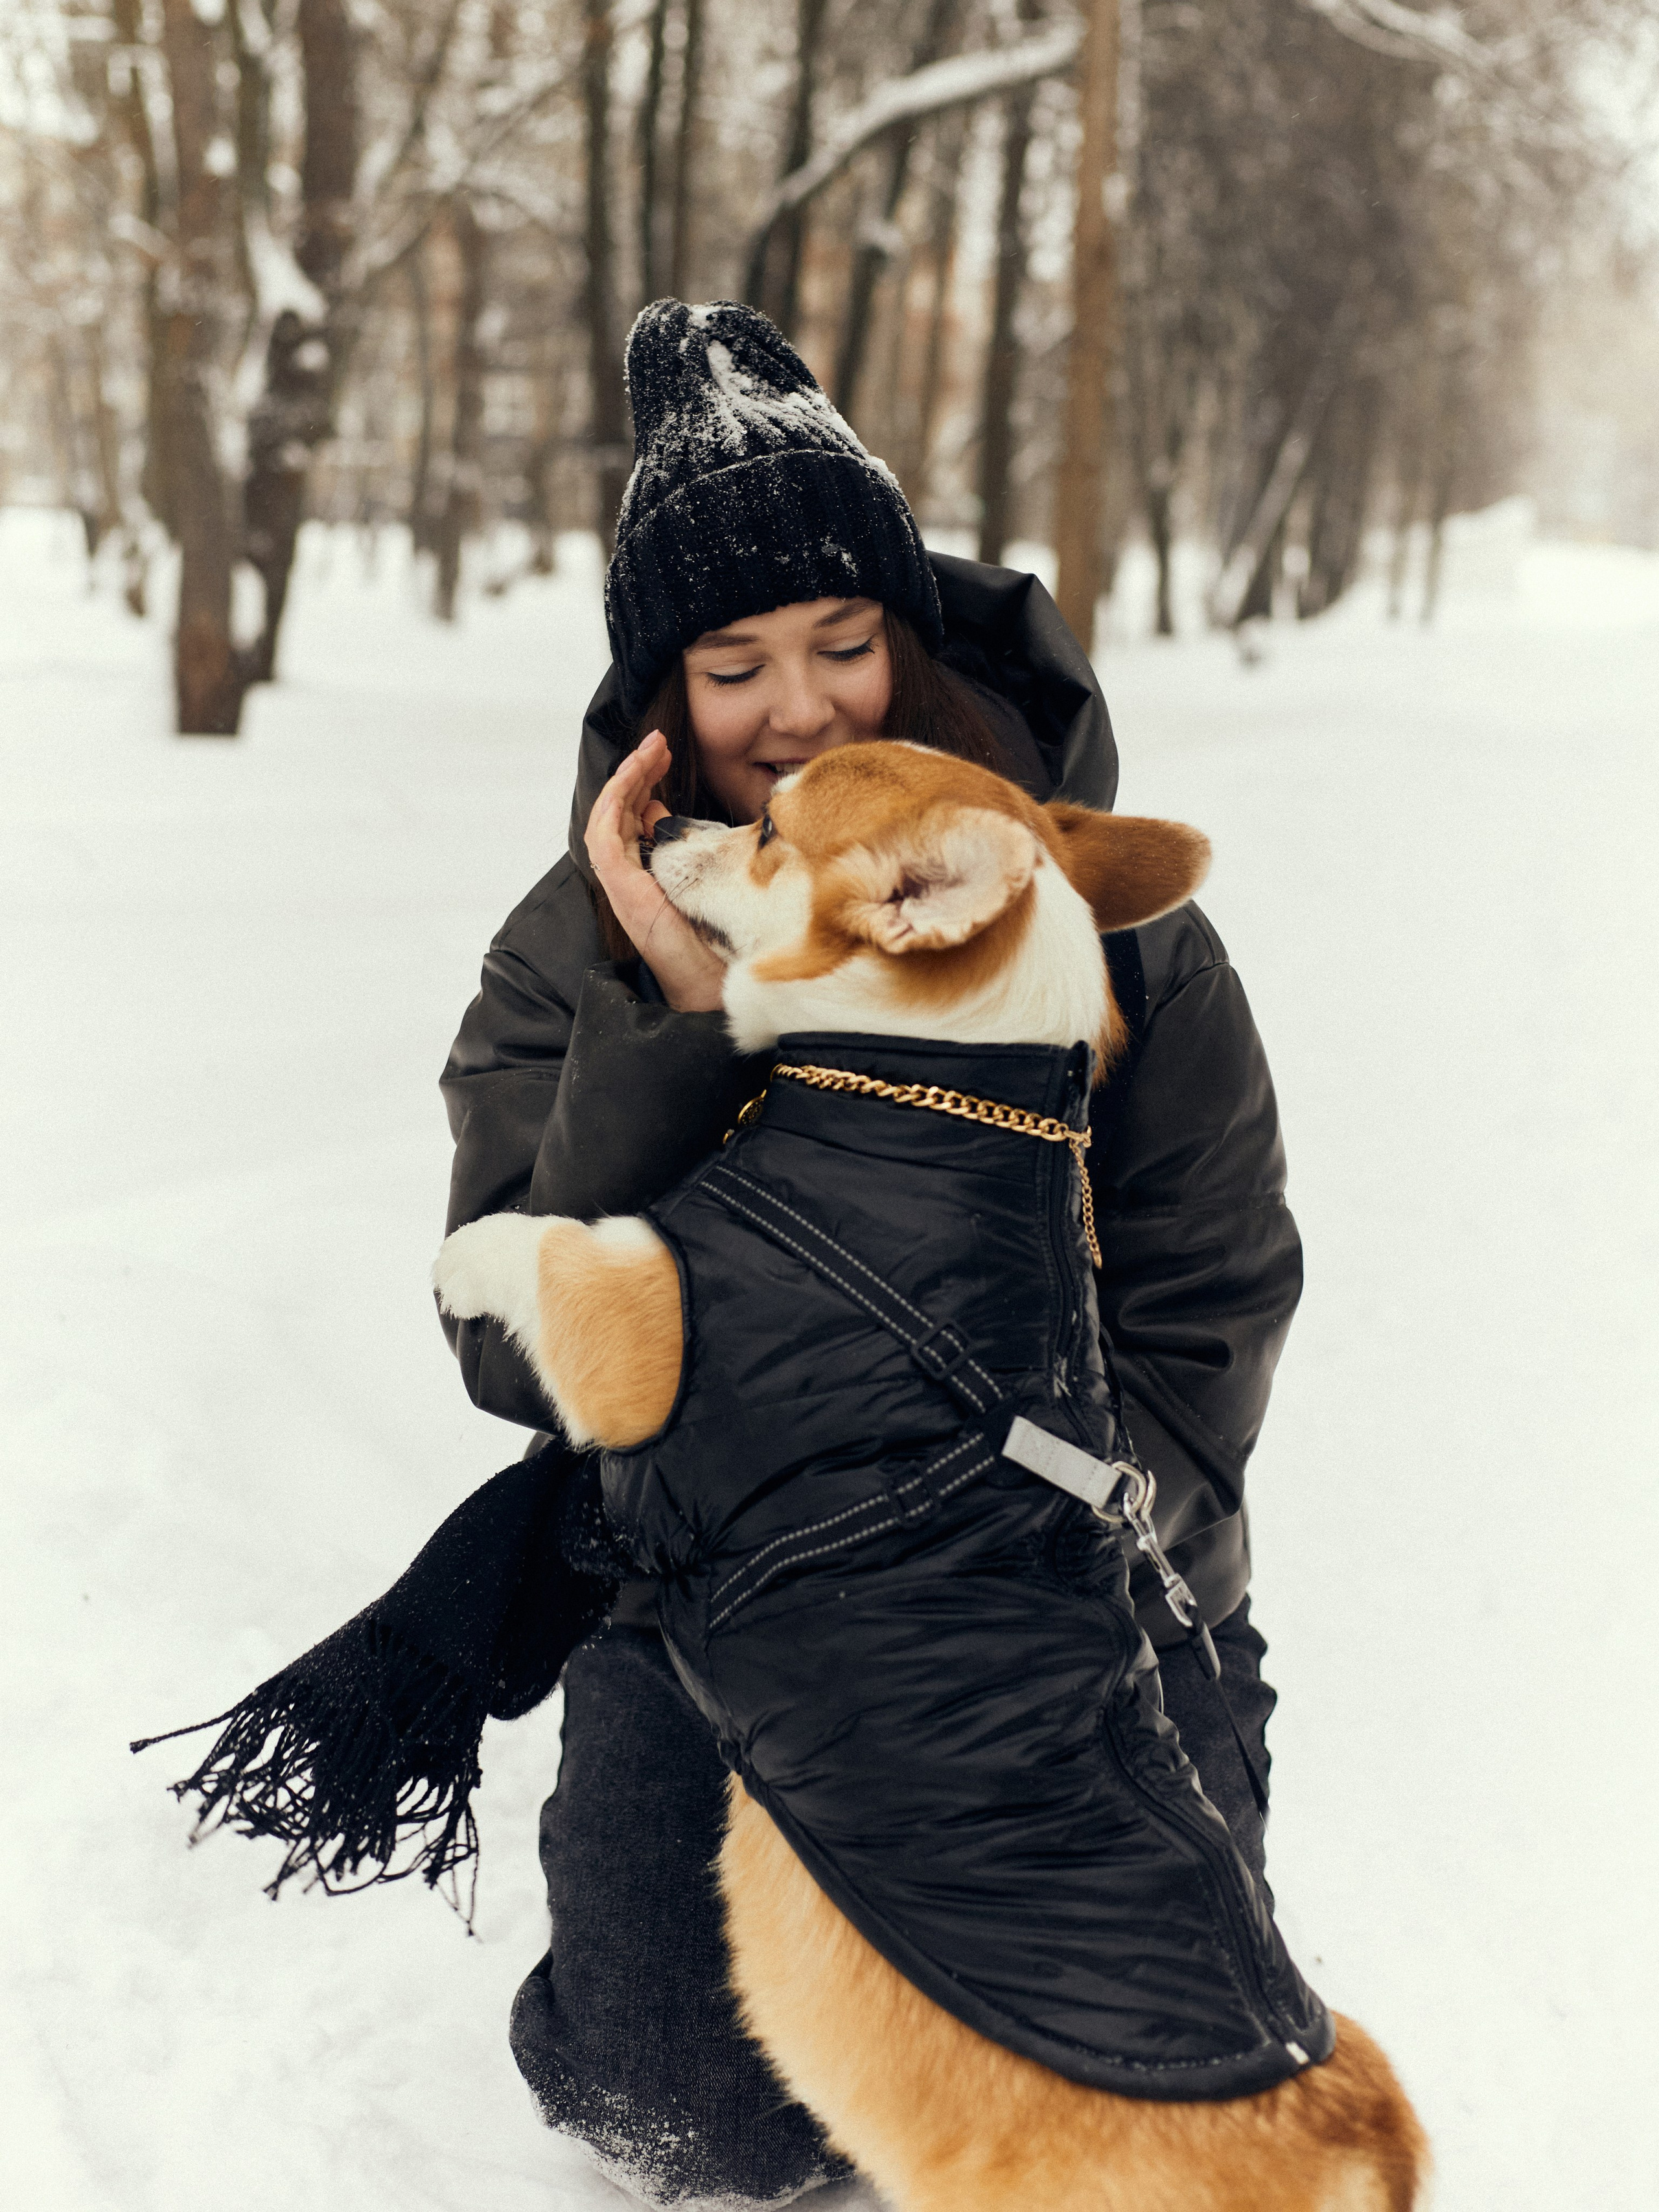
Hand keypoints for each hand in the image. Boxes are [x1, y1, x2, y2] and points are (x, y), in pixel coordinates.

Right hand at [585, 731, 727, 1012]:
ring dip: (624, 783)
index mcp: (647, 872)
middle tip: (658, 743)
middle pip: (619, 812)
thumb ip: (686, 849)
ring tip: (648, 753)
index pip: (634, 815)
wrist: (711, 984)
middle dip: (636, 772)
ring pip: (606, 821)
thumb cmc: (714, 940)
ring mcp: (623, 885)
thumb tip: (669, 812)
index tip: (665, 755)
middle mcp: (629, 876)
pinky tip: (632, 784)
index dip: (644, 782)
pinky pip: (605, 842)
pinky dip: (613, 810)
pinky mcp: (624, 892)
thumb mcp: (705, 879)